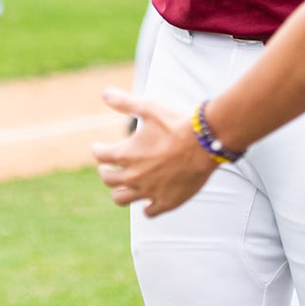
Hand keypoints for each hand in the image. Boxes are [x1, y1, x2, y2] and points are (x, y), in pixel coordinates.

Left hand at [94, 87, 217, 215]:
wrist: (206, 143)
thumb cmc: (178, 124)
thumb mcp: (149, 108)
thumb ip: (126, 102)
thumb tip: (105, 93)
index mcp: (125, 154)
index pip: (100, 156)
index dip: (98, 150)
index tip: (99, 148)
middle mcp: (133, 176)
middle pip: (107, 179)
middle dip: (105, 172)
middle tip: (108, 168)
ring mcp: (149, 191)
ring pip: (121, 199)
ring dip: (119, 192)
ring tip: (123, 186)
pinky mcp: (166, 202)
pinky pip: (149, 212)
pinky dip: (146, 208)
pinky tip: (148, 202)